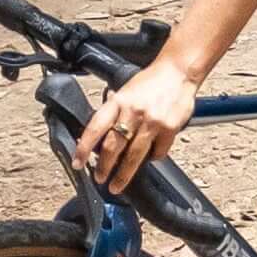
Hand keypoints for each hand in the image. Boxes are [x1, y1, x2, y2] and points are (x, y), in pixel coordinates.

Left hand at [75, 60, 200, 194]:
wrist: (178, 71)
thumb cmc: (151, 81)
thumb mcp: (126, 91)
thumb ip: (114, 112)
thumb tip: (100, 138)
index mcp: (119, 101)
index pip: (95, 128)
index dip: (84, 147)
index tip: (78, 162)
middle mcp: (134, 112)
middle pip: (114, 147)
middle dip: (104, 167)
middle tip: (99, 178)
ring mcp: (152, 122)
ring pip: (133, 156)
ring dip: (123, 174)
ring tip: (116, 184)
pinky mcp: (169, 129)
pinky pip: (157, 153)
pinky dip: (152, 159)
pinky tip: (149, 158)